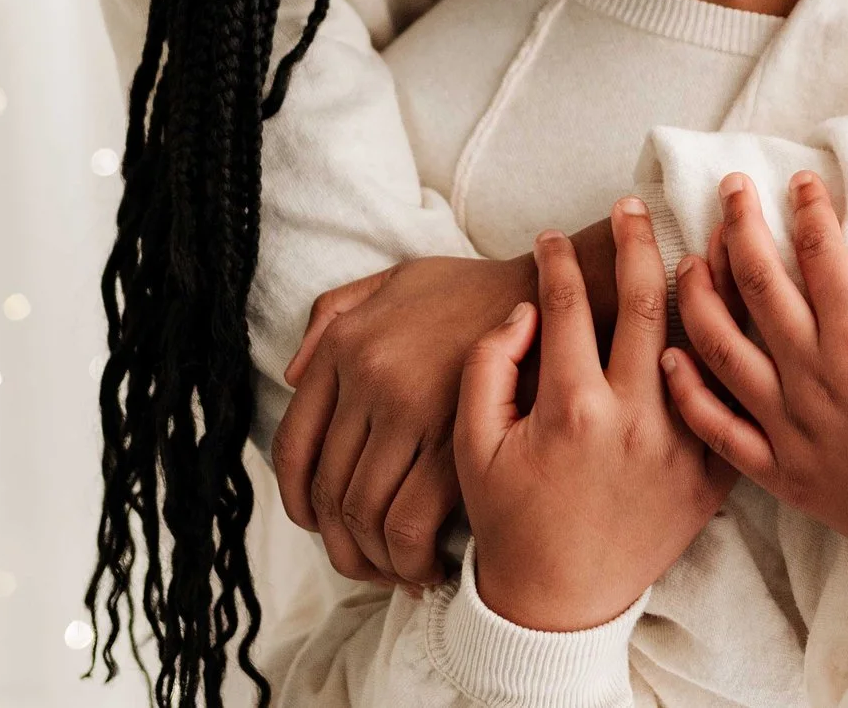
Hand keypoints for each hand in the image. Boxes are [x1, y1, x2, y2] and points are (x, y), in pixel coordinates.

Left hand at [275, 253, 535, 586]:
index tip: (319, 525)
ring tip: (395, 569)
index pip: (294, 446)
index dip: (298, 501)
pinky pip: (408, 523)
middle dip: (340, 544)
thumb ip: (334, 313)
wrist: (556, 296)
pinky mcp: (455, 442)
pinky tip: (425, 566)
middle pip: (327, 491)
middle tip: (364, 559)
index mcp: (347, 344)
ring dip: (372, 559)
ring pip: (362, 514)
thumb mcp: (398, 279)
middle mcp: (368, 376)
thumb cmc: (478, 291)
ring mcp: (410, 410)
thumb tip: (291, 376)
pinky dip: (408, 558)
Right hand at [459, 200, 732, 630]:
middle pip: (644, 303)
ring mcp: (678, 447)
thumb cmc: (511, 517)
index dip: (556, 262)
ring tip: (710, 232)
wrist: (560, 600)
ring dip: (707, 281)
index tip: (551, 237)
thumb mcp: (473, 443)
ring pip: (704, 343)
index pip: (565, 307)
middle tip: (633, 207)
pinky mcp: (711, 474)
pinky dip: (741, 353)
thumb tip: (525, 311)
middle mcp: (632, 420)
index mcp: (570, 408)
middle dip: (636, 242)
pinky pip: (734, 402)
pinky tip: (744, 312)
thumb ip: (489, 366)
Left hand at [661, 172, 847, 579]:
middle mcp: (814, 377)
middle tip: (731, 190)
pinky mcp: (779, 472)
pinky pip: (717, 429)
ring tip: (691, 259)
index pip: (819, 251)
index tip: (801, 182)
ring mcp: (790, 427)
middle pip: (758, 283)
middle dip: (740, 224)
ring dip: (700, 294)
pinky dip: (688, 391)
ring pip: (721, 347)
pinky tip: (671, 356)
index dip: (807, 207)